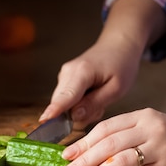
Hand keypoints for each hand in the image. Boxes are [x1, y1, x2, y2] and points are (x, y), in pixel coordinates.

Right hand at [39, 0, 165, 127]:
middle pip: (62, 104)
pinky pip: (66, 100)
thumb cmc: (121, 65)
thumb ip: (94, 103)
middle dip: (79, 114)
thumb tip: (74, 116)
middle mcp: (67, 72)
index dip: (55, 110)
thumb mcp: (116, 88)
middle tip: (101, 105)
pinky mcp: (64, 79)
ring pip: (64, 104)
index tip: (44, 120)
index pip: (66, 96)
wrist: (118, 46)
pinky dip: (79, 104)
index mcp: (82, 72)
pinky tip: (92, 96)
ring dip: (81, 109)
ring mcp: (63, 75)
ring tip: (99, 98)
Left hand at [61, 108, 165, 165]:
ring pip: (119, 161)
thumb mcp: (150, 126)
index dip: (83, 142)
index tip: (67, 154)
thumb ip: (125, 135)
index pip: (105, 128)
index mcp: (143, 116)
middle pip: (108, 144)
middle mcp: (150, 129)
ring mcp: (160, 148)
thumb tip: (91, 152)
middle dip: (83, 159)